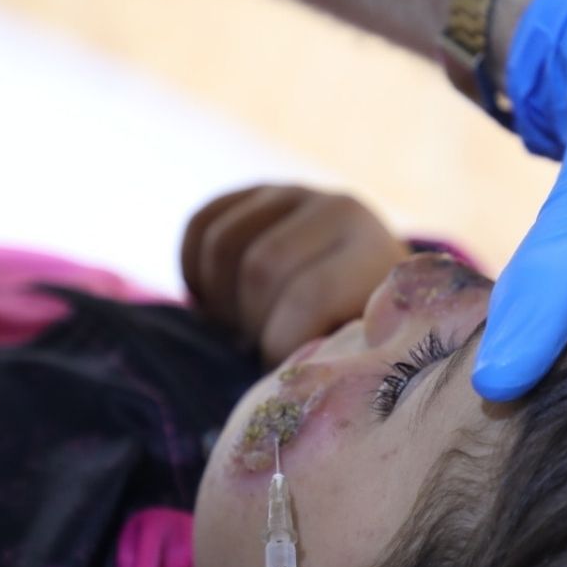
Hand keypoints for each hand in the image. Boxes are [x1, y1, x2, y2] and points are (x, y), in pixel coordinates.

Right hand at [182, 185, 409, 366]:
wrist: (369, 291)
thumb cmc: (360, 340)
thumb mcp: (359, 353)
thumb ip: (328, 357)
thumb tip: (281, 374)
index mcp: (373, 256)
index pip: (308, 296)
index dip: (279, 342)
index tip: (280, 370)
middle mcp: (340, 211)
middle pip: (258, 266)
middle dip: (247, 320)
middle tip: (256, 348)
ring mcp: (296, 194)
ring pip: (222, 242)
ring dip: (219, 298)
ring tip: (241, 327)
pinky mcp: (257, 193)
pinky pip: (200, 224)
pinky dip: (193, 270)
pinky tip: (216, 300)